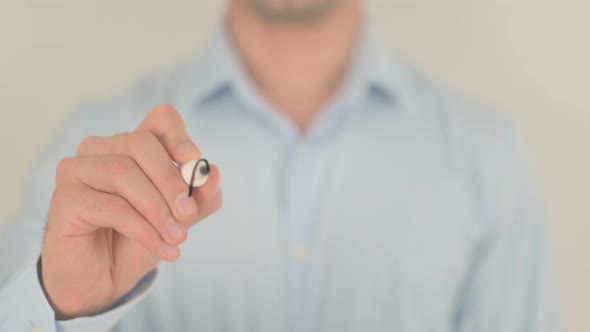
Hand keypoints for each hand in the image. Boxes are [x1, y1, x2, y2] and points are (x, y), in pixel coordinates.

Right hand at [41, 105, 221, 318]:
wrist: (104, 280)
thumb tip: (213, 173)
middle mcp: (100, 149)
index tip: (195, 166)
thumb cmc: (139, 240)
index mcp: (131, 144)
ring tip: (177, 237)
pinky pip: (110, 206)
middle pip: (140, 143)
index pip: (160, 120)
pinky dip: (143, 229)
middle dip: (171, 181)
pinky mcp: (64, 199)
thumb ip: (200, 197)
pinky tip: (162, 248)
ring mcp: (76, 170)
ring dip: (157, 210)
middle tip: (189, 215)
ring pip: (123, 173)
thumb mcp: (179, 218)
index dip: (179, 138)